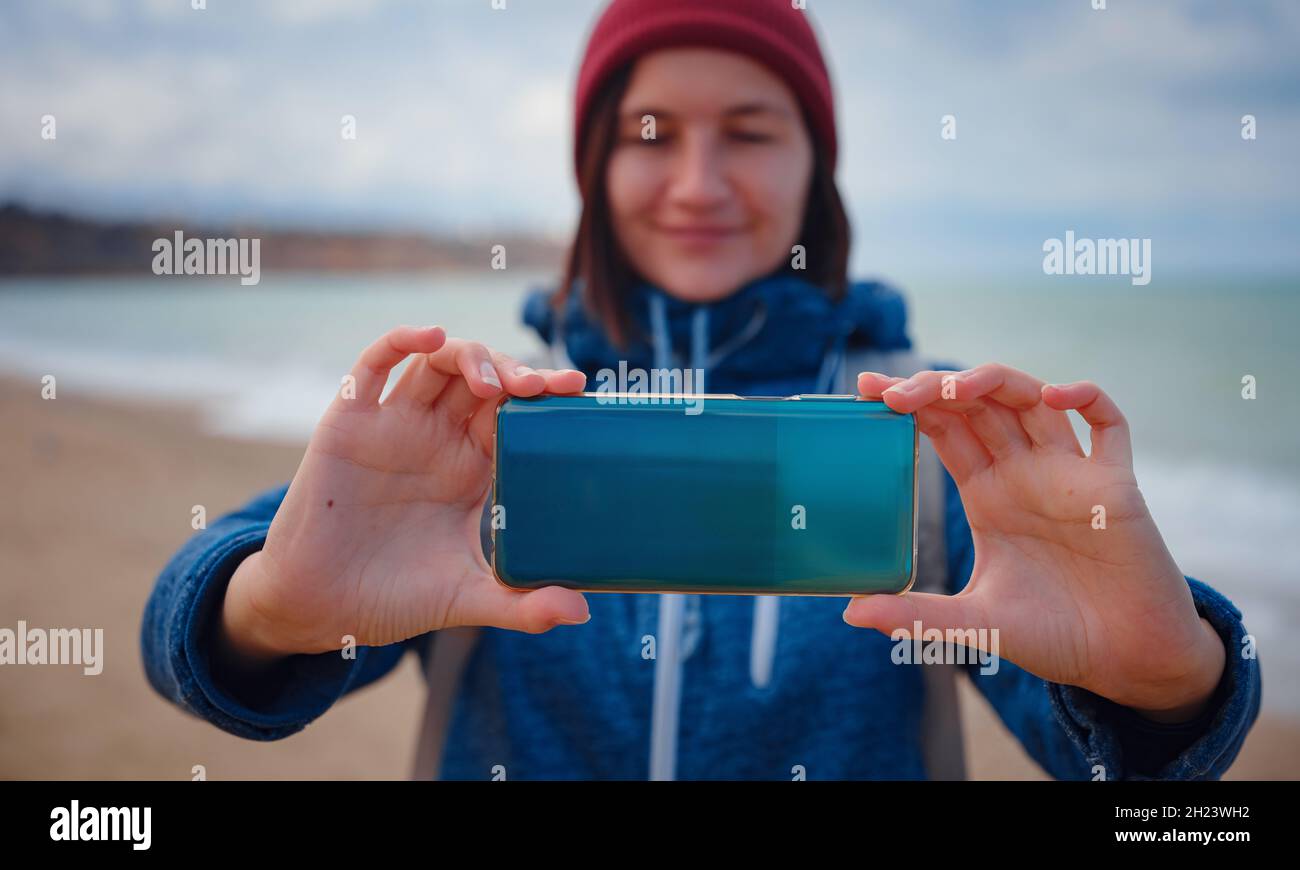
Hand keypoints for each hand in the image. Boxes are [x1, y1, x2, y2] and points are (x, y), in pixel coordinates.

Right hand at [220, 325, 590, 661]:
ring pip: (437, 363)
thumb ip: (521, 604)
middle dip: (515, 371)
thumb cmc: (394, 598)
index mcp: (472, 467)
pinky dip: (402, 340)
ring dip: (469, 355)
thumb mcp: (467, 598)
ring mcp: (394, 425)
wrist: (318, 609)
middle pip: (484, 378)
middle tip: (540, 387)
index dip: (544, 396)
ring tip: (492, 380)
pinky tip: (430, 336)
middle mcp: (438, 437)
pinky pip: (374, 365)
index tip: (576, 392)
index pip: (516, 413)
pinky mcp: (350, 421)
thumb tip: (582, 613)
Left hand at [844, 364, 1225, 722]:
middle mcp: (1024, 473)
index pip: (943, 428)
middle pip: (977, 405)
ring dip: (995, 382)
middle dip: (936, 388)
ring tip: (954, 388)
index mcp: (988, 493)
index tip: (868, 390)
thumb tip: (849, 612)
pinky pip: (1110, 423)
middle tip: (892, 393)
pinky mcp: (1116, 484)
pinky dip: (1087, 397)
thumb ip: (915, 615)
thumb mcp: (974, 623)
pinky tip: (1055, 397)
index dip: (910, 403)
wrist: (1126, 661)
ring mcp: (1069, 473)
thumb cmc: (1054, 636)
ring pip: (1032, 400)